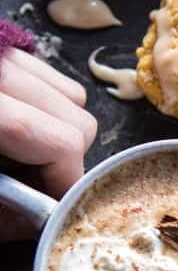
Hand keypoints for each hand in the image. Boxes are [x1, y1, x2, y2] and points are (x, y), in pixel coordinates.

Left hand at [0, 47, 97, 240]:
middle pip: (76, 121)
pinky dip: (46, 106)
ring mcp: (6, 50)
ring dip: (59, 133)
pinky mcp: (7, 46)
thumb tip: (38, 224)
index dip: (66, 184)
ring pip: (72, 98)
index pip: (59, 142)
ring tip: (21, 154)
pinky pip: (51, 77)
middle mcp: (1, 69)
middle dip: (63, 162)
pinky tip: (14, 127)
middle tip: (32, 185)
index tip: (55, 211)